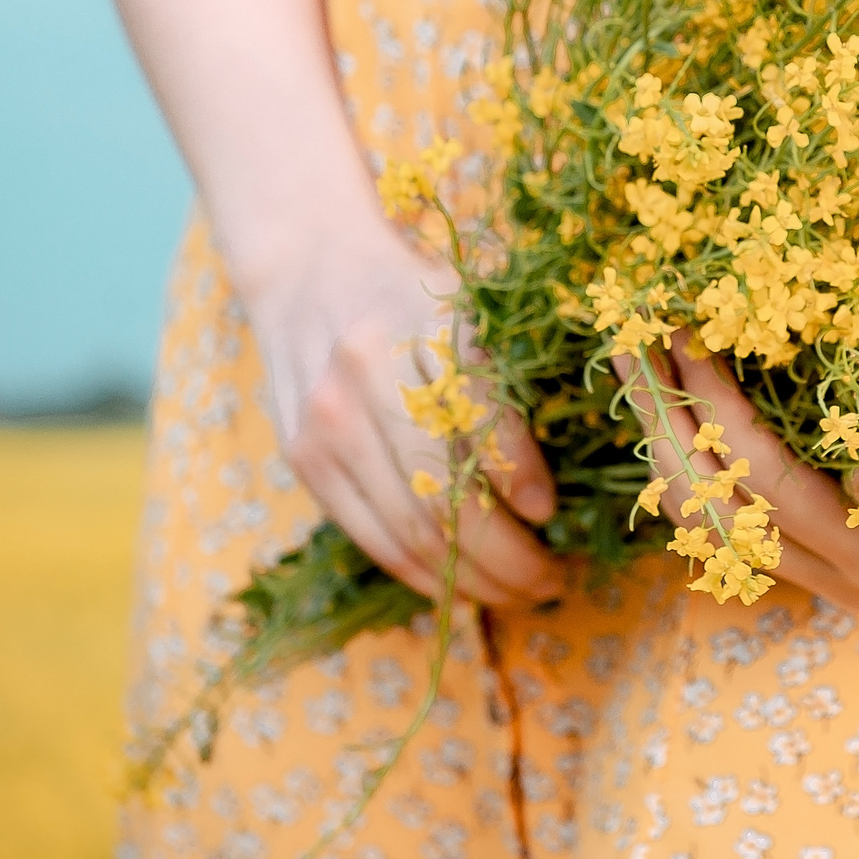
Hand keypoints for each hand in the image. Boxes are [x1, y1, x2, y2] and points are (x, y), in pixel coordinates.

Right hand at [242, 219, 565, 607]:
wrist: (308, 266)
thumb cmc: (413, 290)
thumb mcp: (468, 303)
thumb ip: (504, 374)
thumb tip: (552, 486)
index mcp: (420, 325)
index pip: (475, 415)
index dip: (517, 474)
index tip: (552, 511)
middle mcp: (364, 374)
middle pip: (441, 493)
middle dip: (507, 554)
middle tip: (555, 578)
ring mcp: (325, 423)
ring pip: (408, 531)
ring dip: (472, 579)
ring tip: (521, 593)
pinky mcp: (303, 459)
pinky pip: (371, 538)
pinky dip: (423, 575)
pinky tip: (464, 586)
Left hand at [619, 335, 858, 613]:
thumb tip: (846, 424)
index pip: (770, 478)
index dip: (717, 405)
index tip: (690, 332)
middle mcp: (853, 579)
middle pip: (720, 506)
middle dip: (668, 416)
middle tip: (636, 338)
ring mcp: (826, 582)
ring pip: (704, 525)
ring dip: (659, 438)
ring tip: (634, 362)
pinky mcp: (806, 570)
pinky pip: (715, 527)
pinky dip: (681, 464)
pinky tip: (663, 405)